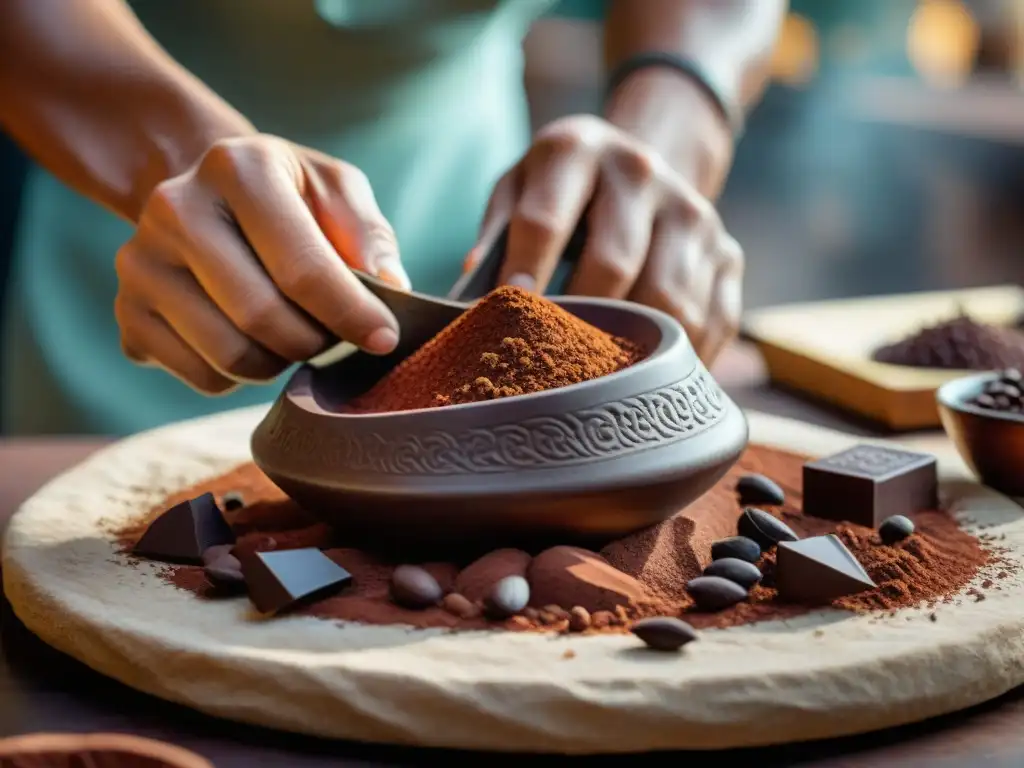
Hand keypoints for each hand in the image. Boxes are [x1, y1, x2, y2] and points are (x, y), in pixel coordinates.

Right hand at [115, 135, 407, 393]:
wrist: (209, 197)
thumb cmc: (289, 199)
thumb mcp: (336, 191)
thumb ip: (368, 234)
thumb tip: (390, 288)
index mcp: (237, 168)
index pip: (302, 267)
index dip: (351, 314)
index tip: (384, 339)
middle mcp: (175, 208)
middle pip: (261, 318)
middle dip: (315, 342)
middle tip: (334, 337)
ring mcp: (140, 262)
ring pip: (230, 357)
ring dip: (280, 362)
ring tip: (294, 334)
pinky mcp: (127, 311)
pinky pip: (203, 377)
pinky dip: (242, 376)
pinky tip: (251, 339)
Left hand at [468, 114, 742, 365]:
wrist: (640, 163)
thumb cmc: (560, 191)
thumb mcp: (518, 188)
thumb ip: (496, 234)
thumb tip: (474, 294)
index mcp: (577, 149)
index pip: (545, 221)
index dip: (524, 275)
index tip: (507, 318)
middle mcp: (641, 173)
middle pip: (614, 264)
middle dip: (579, 320)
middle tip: (551, 364)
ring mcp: (694, 214)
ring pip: (670, 302)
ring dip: (634, 349)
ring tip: (599, 382)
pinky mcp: (728, 254)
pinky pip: (710, 323)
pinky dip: (680, 360)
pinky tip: (648, 377)